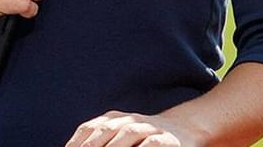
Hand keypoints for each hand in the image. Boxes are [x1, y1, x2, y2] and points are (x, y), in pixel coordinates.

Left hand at [65, 111, 194, 146]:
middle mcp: (129, 120)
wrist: (185, 128)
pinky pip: (152, 143)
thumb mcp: (121, 136)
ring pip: (127, 134)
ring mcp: (148, 128)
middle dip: (91, 146)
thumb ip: (102, 141)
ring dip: (113, 146)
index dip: (77, 141)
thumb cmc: (145, 139)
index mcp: (114, 119)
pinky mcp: (167, 140)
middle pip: (105, 130)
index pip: (89, 129)